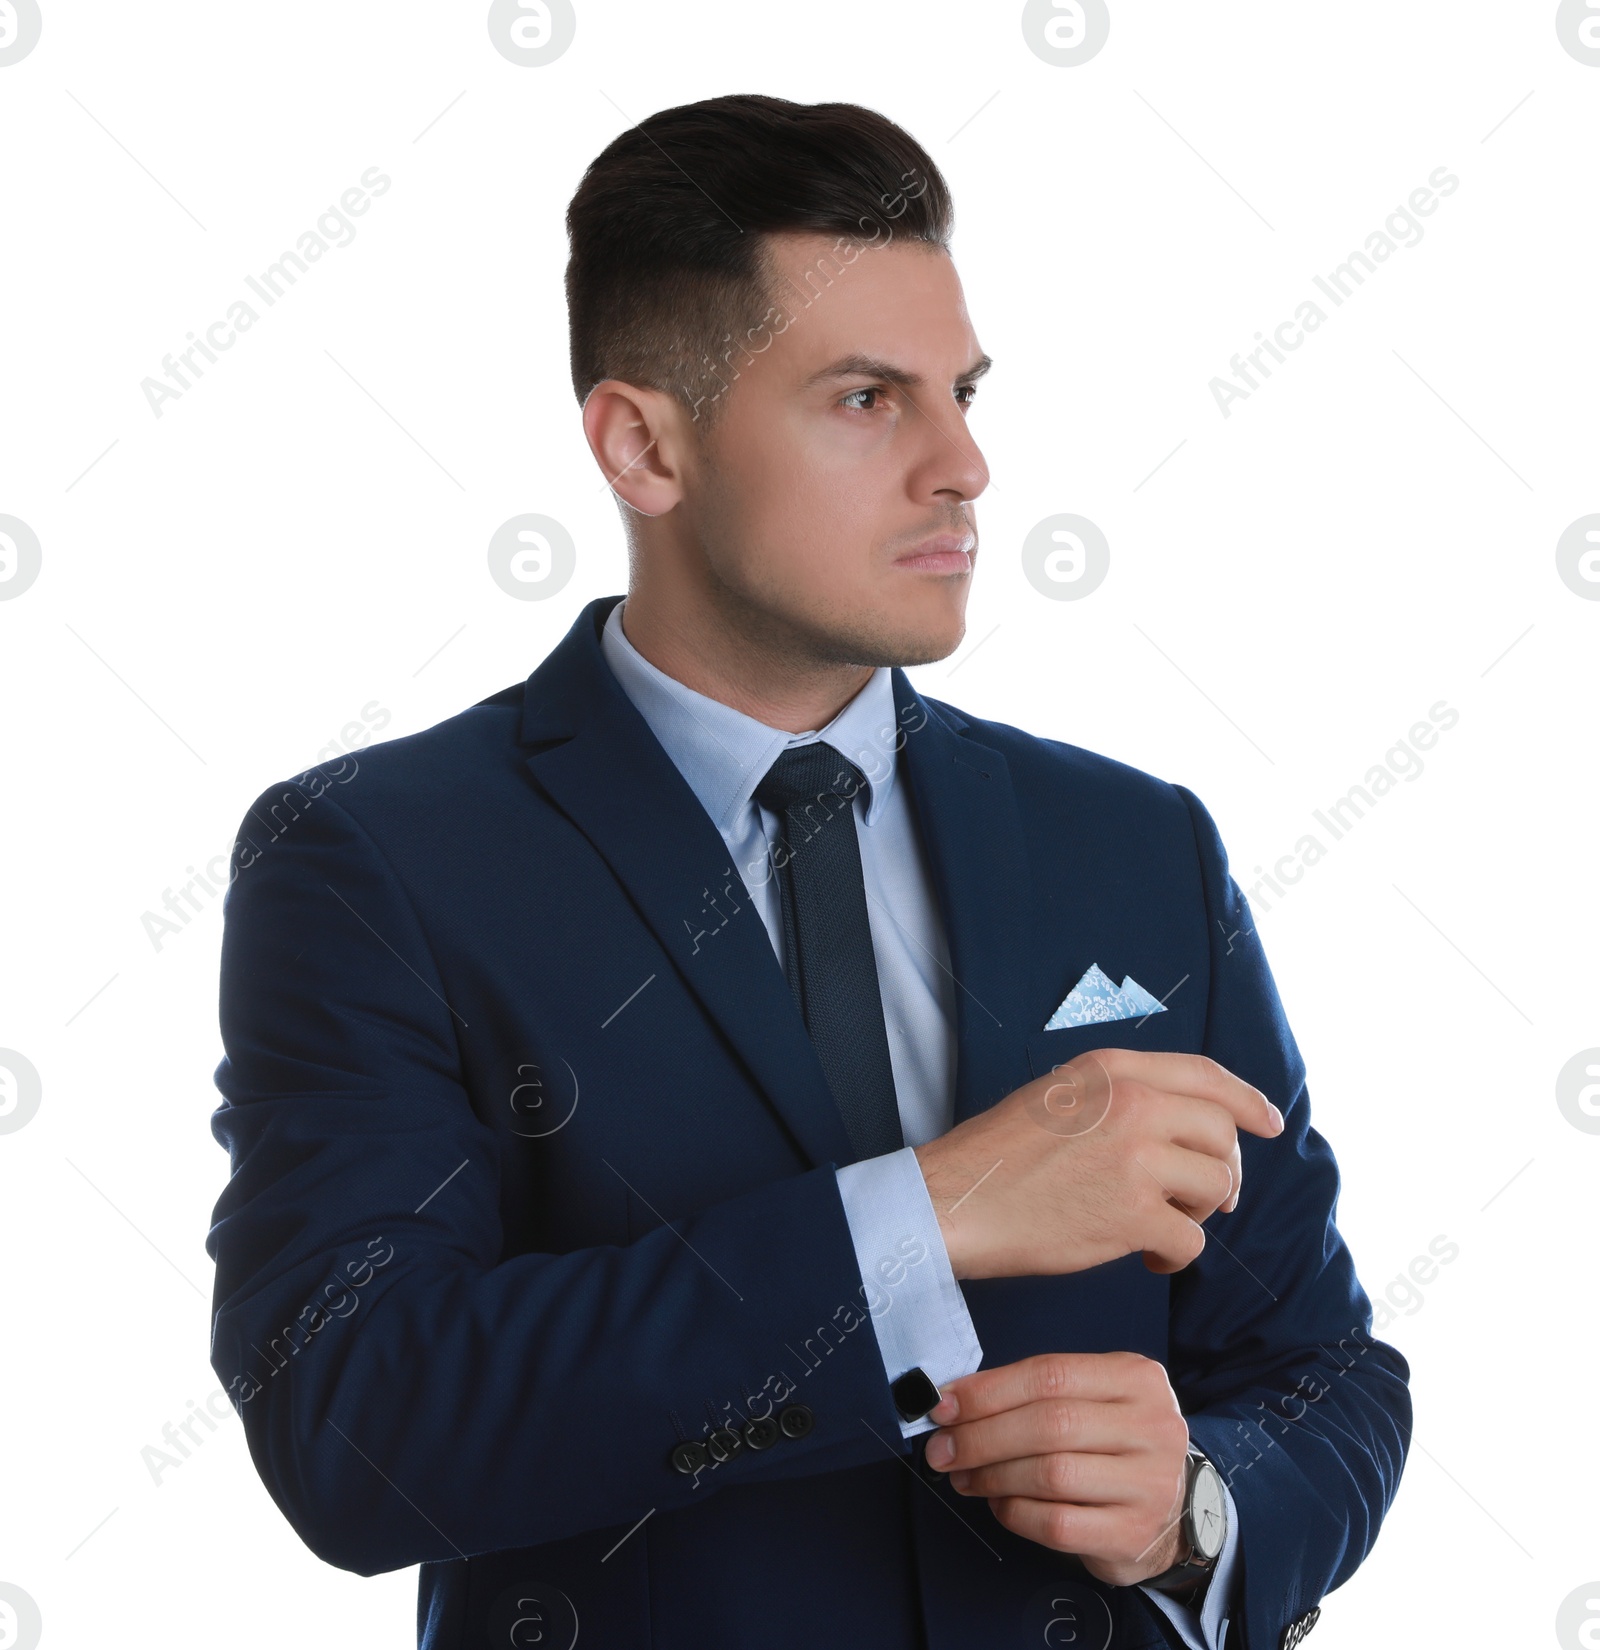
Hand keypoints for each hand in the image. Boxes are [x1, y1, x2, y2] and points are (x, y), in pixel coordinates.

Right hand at [913, 1049, 1282, 1278]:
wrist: (955, 1200)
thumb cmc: (999, 1156)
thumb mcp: (1060, 1094)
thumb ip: (1119, 1095)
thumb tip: (1180, 1121)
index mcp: (1112, 1069)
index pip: (1204, 1074)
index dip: (1246, 1099)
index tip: (1269, 1121)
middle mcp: (1132, 1104)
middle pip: (1222, 1133)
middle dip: (1224, 1170)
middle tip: (1202, 1199)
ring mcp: (1135, 1158)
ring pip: (1217, 1185)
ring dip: (1200, 1213)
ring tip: (1163, 1225)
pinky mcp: (1132, 1215)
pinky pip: (1191, 1240)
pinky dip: (1176, 1256)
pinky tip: (1149, 1259)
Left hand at [923, 1351, 1191, 1587]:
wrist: (1174, 1509)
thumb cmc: (1113, 1443)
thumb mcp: (1091, 1399)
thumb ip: (1034, 1393)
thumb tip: (954, 1402)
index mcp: (1135, 1378)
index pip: (1050, 1374)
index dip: (988, 1390)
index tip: (943, 1405)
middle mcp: (1151, 1427)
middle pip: (1049, 1424)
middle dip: (982, 1436)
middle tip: (942, 1449)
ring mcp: (1148, 1485)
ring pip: (1051, 1475)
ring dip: (993, 1476)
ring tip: (964, 1477)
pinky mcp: (1133, 1535)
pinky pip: (1056, 1524)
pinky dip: (1015, 1513)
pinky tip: (1000, 1504)